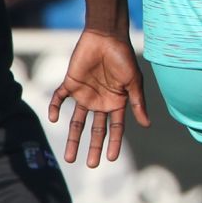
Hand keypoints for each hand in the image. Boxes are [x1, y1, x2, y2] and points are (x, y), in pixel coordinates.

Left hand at [48, 30, 150, 167]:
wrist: (105, 36)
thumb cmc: (123, 57)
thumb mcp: (134, 81)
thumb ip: (137, 103)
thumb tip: (146, 124)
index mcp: (117, 103)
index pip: (115, 128)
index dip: (114, 143)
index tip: (111, 159)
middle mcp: (100, 102)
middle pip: (95, 130)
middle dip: (93, 147)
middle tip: (90, 165)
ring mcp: (84, 94)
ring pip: (76, 122)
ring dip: (73, 139)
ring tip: (70, 157)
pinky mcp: (70, 84)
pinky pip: (59, 98)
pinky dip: (55, 107)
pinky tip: (55, 118)